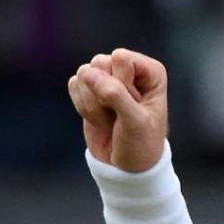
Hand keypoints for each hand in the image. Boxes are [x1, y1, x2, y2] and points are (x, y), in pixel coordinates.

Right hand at [68, 48, 168, 172]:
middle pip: (99, 62)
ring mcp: (108, 77)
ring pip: (84, 73)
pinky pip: (73, 85)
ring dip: (93, 104)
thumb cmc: (141, 143)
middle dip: (104, 95)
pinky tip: (99, 119)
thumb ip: (115, 95)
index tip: (134, 105)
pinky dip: (83, 107)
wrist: (127, 165)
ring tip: (112, 119)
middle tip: (120, 115)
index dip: (121, 84)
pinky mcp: (90, 89)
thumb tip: (87, 72)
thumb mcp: (135, 122)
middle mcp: (130, 69)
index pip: (121, 58)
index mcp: (151, 71)